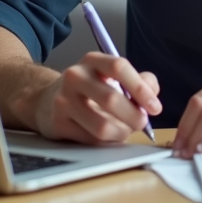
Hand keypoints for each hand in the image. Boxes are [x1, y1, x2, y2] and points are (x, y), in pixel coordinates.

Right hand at [17, 52, 161, 144]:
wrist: (46, 101)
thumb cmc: (89, 89)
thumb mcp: (111, 77)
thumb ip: (139, 81)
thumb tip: (152, 94)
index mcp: (93, 61)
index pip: (119, 67)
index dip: (140, 88)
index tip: (155, 107)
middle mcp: (75, 76)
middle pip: (111, 99)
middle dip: (134, 116)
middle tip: (142, 123)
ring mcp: (63, 100)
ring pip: (101, 125)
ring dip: (121, 133)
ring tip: (124, 131)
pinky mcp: (57, 123)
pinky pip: (90, 139)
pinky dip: (105, 141)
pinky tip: (106, 135)